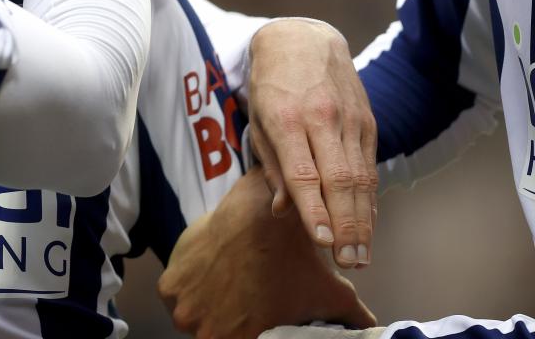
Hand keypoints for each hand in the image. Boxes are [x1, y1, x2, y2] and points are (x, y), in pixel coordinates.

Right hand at [158, 170, 376, 338]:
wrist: (254, 214)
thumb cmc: (290, 255)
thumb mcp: (329, 291)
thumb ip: (352, 317)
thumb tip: (373, 331)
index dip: (246, 334)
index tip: (253, 320)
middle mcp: (205, 334)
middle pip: (213, 335)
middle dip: (226, 322)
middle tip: (241, 300)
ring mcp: (182, 311)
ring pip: (192, 317)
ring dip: (203, 307)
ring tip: (226, 285)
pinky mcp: (168, 287)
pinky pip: (174, 295)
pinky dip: (186, 287)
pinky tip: (207, 273)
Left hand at [248, 19, 378, 267]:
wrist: (302, 38)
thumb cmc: (270, 85)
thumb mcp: (257, 119)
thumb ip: (272, 165)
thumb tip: (285, 210)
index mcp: (286, 119)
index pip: (304, 172)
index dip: (315, 209)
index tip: (323, 242)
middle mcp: (321, 119)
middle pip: (339, 180)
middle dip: (346, 225)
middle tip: (350, 261)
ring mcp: (349, 119)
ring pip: (361, 176)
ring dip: (363, 220)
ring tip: (362, 254)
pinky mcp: (367, 120)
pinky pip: (369, 165)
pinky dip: (369, 197)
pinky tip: (368, 223)